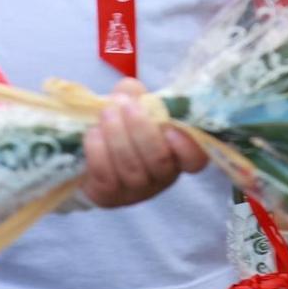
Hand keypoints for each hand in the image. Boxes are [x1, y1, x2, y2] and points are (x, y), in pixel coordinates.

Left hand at [80, 80, 207, 208]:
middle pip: (159, 161)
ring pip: (131, 168)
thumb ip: (135, 94)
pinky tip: (93, 132)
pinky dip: (98, 150)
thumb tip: (131, 92)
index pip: (195, 159)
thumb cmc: (122, 125)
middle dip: (141, 130)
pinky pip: (105, 176)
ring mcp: (136, 190)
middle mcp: (161, 176)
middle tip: (127, 106)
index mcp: (176, 152)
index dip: (186, 147)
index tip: (170, 128)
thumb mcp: (132, 104)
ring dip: (117, 136)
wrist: (92, 151)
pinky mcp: (110, 196)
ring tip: (106, 113)